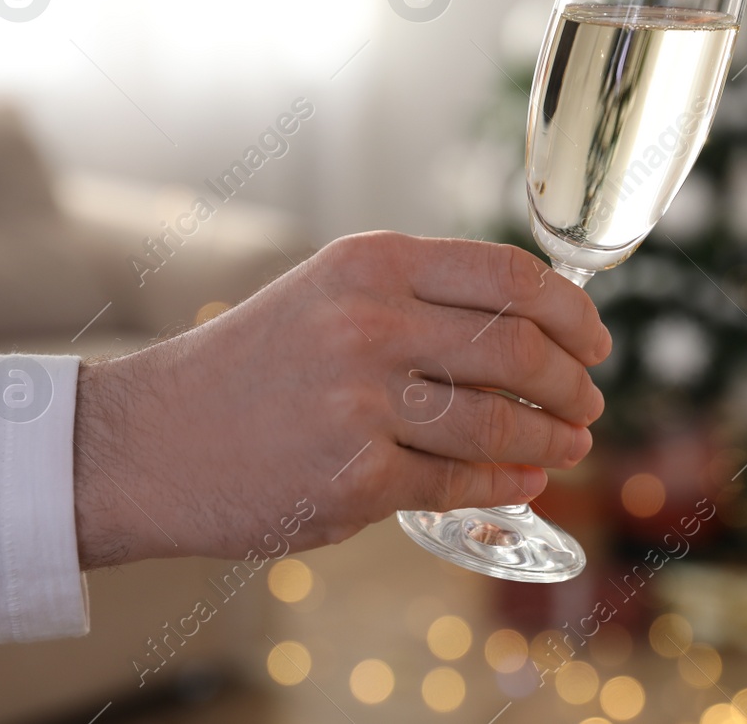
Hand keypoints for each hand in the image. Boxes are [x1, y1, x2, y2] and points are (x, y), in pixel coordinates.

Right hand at [73, 232, 610, 566]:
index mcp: (372, 263)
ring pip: (499, 423)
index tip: (596, 339)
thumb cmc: (255, 366)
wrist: (150, 441)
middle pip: (519, 350)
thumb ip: (424, 299)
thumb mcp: (331, 293)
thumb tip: (537, 329)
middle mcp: (370, 322)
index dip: (572, 311)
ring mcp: (361, 402)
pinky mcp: (354, 477)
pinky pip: (461, 482)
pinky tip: (523, 481)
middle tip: (589, 402)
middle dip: (573, 383)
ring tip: (569, 445)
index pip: (510, 275)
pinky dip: (506, 484)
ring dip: (552, 440)